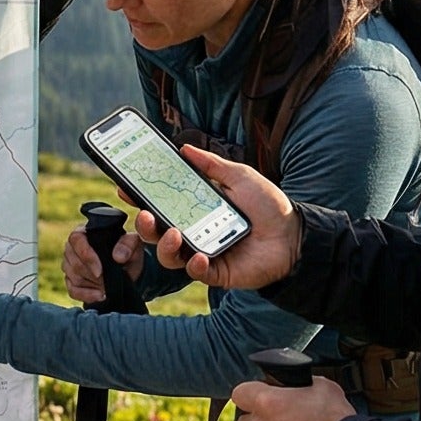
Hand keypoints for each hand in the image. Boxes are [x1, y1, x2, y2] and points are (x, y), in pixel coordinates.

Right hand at [62, 225, 146, 305]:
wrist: (127, 268)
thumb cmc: (128, 251)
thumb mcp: (133, 243)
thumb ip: (128, 245)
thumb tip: (118, 256)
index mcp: (85, 233)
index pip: (76, 240)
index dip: (86, 256)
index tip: (100, 271)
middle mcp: (72, 247)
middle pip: (74, 263)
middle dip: (92, 276)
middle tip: (107, 282)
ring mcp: (69, 264)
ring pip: (73, 277)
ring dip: (92, 286)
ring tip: (107, 288)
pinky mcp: (70, 280)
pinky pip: (72, 290)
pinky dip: (87, 295)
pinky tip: (100, 296)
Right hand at [138, 145, 302, 290]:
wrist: (295, 235)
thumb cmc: (269, 205)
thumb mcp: (240, 176)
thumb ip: (212, 164)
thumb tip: (184, 148)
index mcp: (195, 209)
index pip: (160, 204)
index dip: (140, 197)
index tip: (125, 187)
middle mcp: (193, 232)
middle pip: (156, 232)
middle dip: (143, 225)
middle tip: (143, 214)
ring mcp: (202, 253)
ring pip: (168, 255)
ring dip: (164, 245)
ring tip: (173, 233)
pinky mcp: (215, 272)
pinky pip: (194, 272)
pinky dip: (193, 265)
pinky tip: (199, 256)